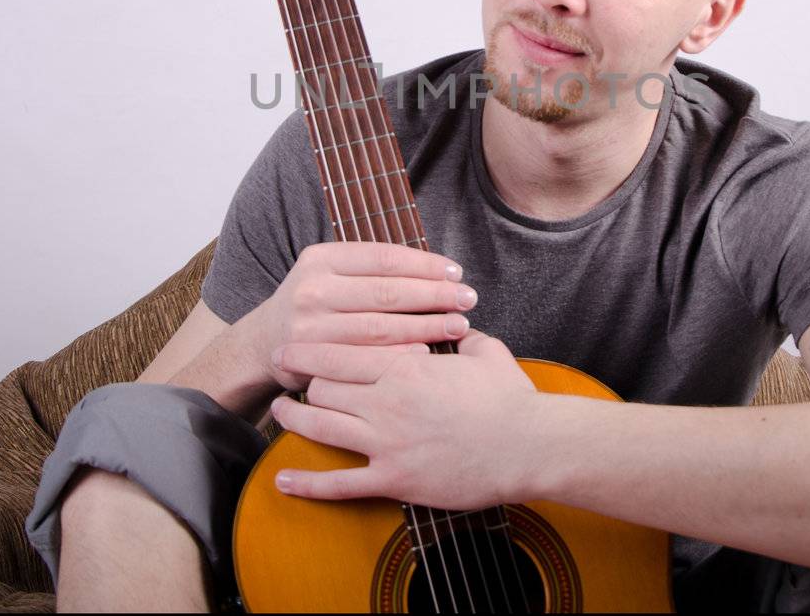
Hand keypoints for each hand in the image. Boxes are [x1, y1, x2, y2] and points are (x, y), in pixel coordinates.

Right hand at [248, 242, 477, 390]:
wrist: (265, 344)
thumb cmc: (317, 305)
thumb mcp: (332, 274)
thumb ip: (371, 269)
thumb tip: (437, 268)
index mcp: (321, 258)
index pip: (383, 258)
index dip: (424, 265)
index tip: (456, 272)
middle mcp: (312, 289)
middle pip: (386, 292)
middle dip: (433, 295)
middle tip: (467, 298)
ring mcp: (309, 326)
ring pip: (379, 327)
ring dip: (425, 326)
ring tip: (459, 324)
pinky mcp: (312, 360)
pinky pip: (367, 359)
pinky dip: (401, 356)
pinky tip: (429, 352)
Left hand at [267, 329, 541, 509]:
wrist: (530, 445)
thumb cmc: (510, 397)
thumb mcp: (485, 351)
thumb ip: (461, 335)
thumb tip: (455, 324)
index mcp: (405, 367)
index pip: (340, 353)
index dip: (309, 350)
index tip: (290, 346)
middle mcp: (387, 403)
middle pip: (323, 387)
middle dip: (301, 381)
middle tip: (285, 377)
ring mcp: (388, 444)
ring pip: (322, 427)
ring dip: (293, 419)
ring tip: (278, 412)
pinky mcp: (395, 480)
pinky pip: (340, 484)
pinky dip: (307, 484)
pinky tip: (283, 480)